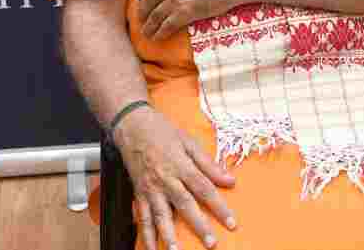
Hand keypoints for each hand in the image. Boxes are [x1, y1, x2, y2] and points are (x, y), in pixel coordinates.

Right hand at [116, 105, 236, 249]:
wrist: (132, 126)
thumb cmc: (162, 131)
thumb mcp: (189, 141)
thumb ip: (209, 163)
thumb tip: (229, 179)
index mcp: (181, 165)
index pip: (204, 189)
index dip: (219, 207)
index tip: (231, 222)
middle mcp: (166, 179)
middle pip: (185, 205)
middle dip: (199, 226)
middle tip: (211, 243)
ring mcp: (151, 189)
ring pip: (161, 216)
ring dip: (170, 236)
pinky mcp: (139, 194)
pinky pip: (143, 218)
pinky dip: (147, 235)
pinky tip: (153, 248)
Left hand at [138, 0, 252, 39]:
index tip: (144, 3)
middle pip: (147, 1)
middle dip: (142, 13)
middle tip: (141, 20)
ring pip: (154, 16)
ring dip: (147, 26)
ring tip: (145, 32)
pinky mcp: (183, 12)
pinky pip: (166, 26)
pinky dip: (159, 33)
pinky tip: (156, 37)